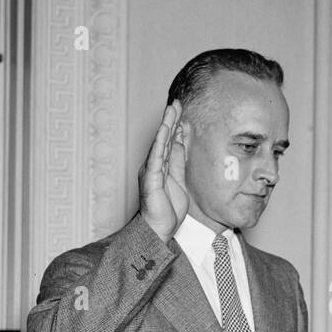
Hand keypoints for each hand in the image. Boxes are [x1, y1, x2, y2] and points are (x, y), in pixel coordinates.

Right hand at [139, 101, 190, 242]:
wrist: (158, 228)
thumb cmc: (167, 209)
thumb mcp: (179, 181)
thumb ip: (178, 163)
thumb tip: (180, 143)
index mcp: (162, 166)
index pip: (169, 142)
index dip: (175, 126)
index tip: (181, 111)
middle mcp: (154, 166)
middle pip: (163, 139)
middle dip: (170, 120)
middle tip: (176, 103)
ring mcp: (151, 171)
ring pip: (159, 143)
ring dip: (166, 125)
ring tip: (171, 109)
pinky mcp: (150, 178)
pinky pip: (157, 156)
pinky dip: (161, 142)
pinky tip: (165, 130)